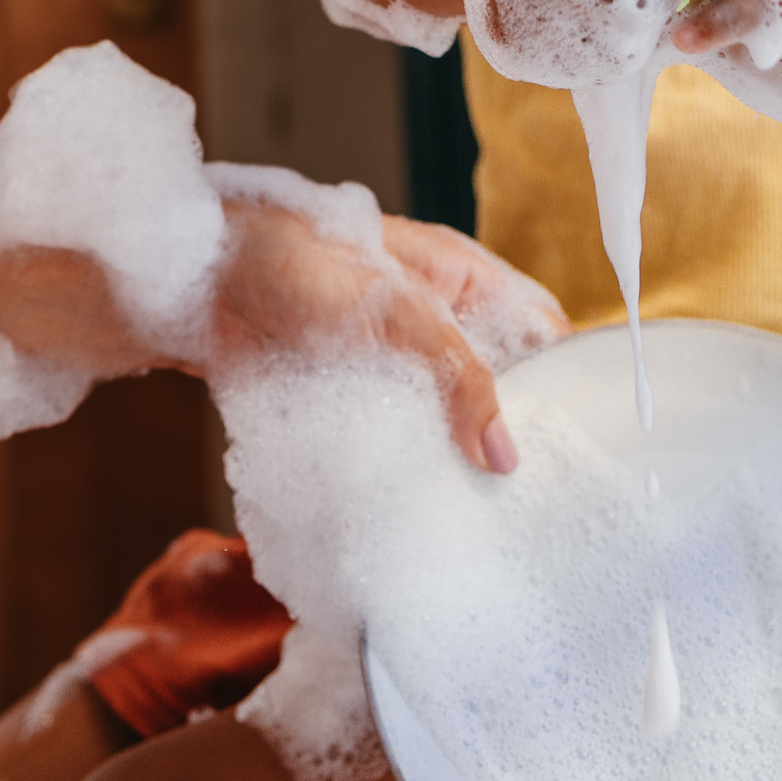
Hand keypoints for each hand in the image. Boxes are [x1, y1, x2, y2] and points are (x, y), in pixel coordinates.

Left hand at [182, 196, 563, 474]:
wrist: (193, 281)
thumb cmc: (291, 260)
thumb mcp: (394, 310)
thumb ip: (458, 374)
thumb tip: (504, 454)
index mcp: (463, 278)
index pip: (542, 330)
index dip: (568, 380)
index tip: (587, 442)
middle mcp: (436, 322)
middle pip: (499, 385)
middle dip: (515, 434)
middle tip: (537, 498)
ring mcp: (392, 362)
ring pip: (447, 418)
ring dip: (460, 460)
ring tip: (489, 520)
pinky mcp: (351, 395)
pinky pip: (397, 438)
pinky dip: (410, 468)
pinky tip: (424, 508)